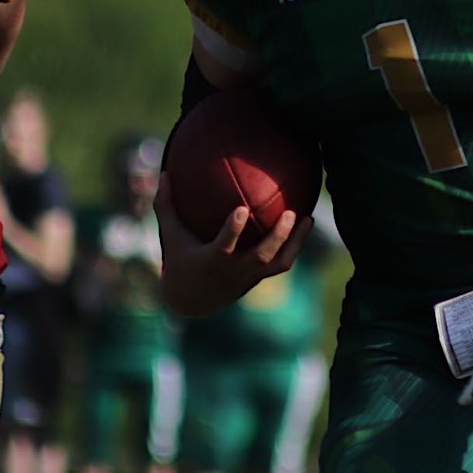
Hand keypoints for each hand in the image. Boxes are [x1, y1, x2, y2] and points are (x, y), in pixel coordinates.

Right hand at [153, 172, 306, 316]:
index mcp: (212, 260)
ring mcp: (249, 277)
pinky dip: (294, 246)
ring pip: (278, 263)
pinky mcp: (258, 278)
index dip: (234, 230)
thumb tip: (164, 171)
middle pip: (261, 256)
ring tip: (309, 219)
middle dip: (277, 236)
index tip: (242, 208)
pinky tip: (304, 225)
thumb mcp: (170, 234)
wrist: (191, 301)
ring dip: (295, 242)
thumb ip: (166, 205)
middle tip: (290, 212)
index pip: (224, 245)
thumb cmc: (179, 260)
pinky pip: (281, 263)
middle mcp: (234, 270)